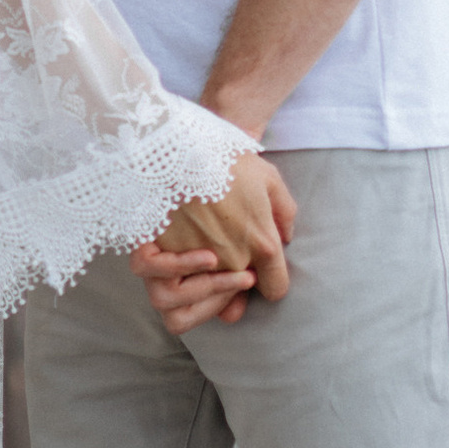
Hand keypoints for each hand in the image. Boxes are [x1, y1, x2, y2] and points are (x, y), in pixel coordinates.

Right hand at [131, 149, 295, 328]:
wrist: (174, 142)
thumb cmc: (223, 155)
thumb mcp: (267, 175)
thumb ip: (285, 211)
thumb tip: (286, 237)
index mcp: (263, 242)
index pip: (276, 288)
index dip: (269, 282)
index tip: (258, 272)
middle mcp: (232, 260)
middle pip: (240, 298)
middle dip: (235, 288)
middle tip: (230, 268)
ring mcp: (196, 261)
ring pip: (200, 306)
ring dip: (206, 298)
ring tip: (207, 275)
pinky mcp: (162, 254)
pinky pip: (166, 290)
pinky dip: (175, 284)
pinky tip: (180, 267)